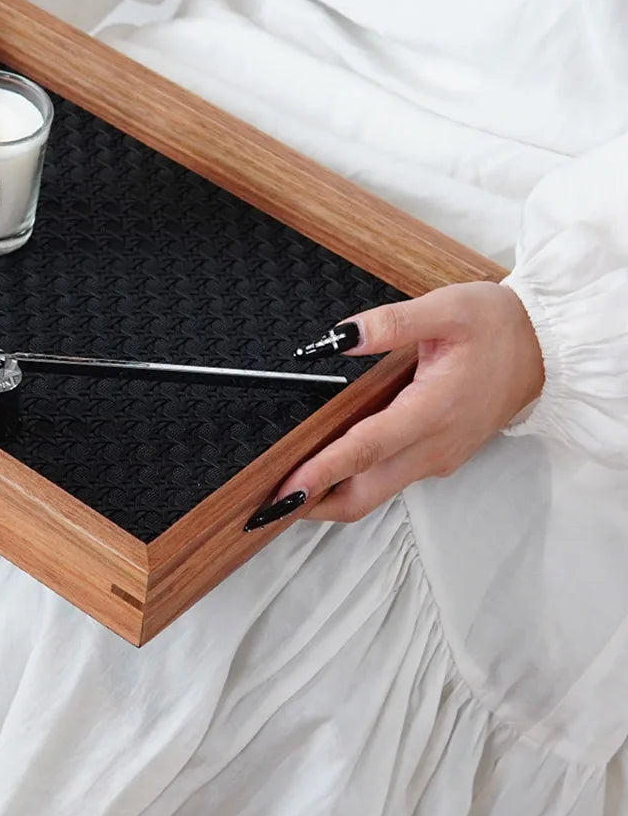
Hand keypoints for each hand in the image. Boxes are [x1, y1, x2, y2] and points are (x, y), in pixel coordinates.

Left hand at [271, 282, 544, 523]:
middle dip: (314, 504)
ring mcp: (437, 457)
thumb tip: (339, 336)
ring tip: (287, 493)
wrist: (548, 349)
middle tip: (267, 506)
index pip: (364, 450)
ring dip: (331, 498)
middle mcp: (433, 446)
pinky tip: (327, 469)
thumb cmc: (499, 327)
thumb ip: (390, 323)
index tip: (286, 492)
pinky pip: (389, 480)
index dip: (321, 473)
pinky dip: (354, 483)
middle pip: (364, 493)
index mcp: (432, 411)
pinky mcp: (439, 456)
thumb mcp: (446, 308)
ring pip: (375, 492)